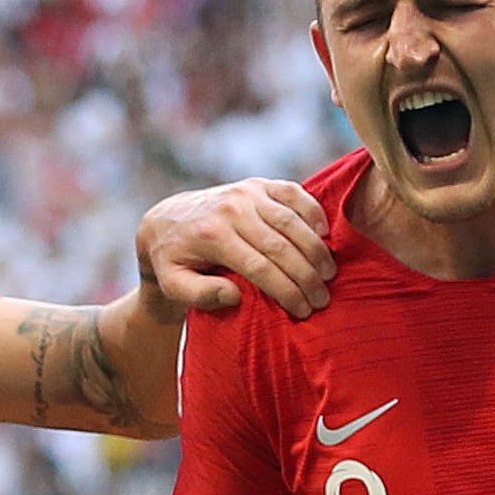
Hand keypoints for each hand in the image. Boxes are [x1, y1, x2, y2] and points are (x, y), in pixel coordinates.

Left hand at [136, 178, 334, 320]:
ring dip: (315, 248)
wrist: (166, 220)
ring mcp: (246, 193)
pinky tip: (325, 234)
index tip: (303, 310)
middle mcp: (232, 210)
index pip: (260, 268)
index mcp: (212, 236)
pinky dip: (312, 210)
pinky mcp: (257, 185)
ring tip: (329, 273)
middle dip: (307, 275)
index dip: (286, 291)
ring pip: (291, 220)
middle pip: (281, 246)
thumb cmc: (174, 261)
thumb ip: (199, 295)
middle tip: (322, 299)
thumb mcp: (173, 285)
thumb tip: (235, 296)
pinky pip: (292, 192)